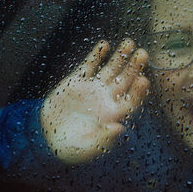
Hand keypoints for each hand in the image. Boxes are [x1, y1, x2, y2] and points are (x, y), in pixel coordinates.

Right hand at [41, 39, 149, 163]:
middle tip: (143, 54)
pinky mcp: (78, 81)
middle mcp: (108, 99)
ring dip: (120, 56)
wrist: (48, 137)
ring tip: (129, 43)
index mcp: (114, 116)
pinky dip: (96, 55)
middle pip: (125, 81)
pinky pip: (90, 66)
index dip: (138, 92)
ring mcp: (94, 88)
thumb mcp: (87, 149)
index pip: (131, 101)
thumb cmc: (72, 148)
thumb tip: (119, 128)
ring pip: (111, 69)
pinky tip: (104, 45)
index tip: (144, 81)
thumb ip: (104, 139)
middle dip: (134, 68)